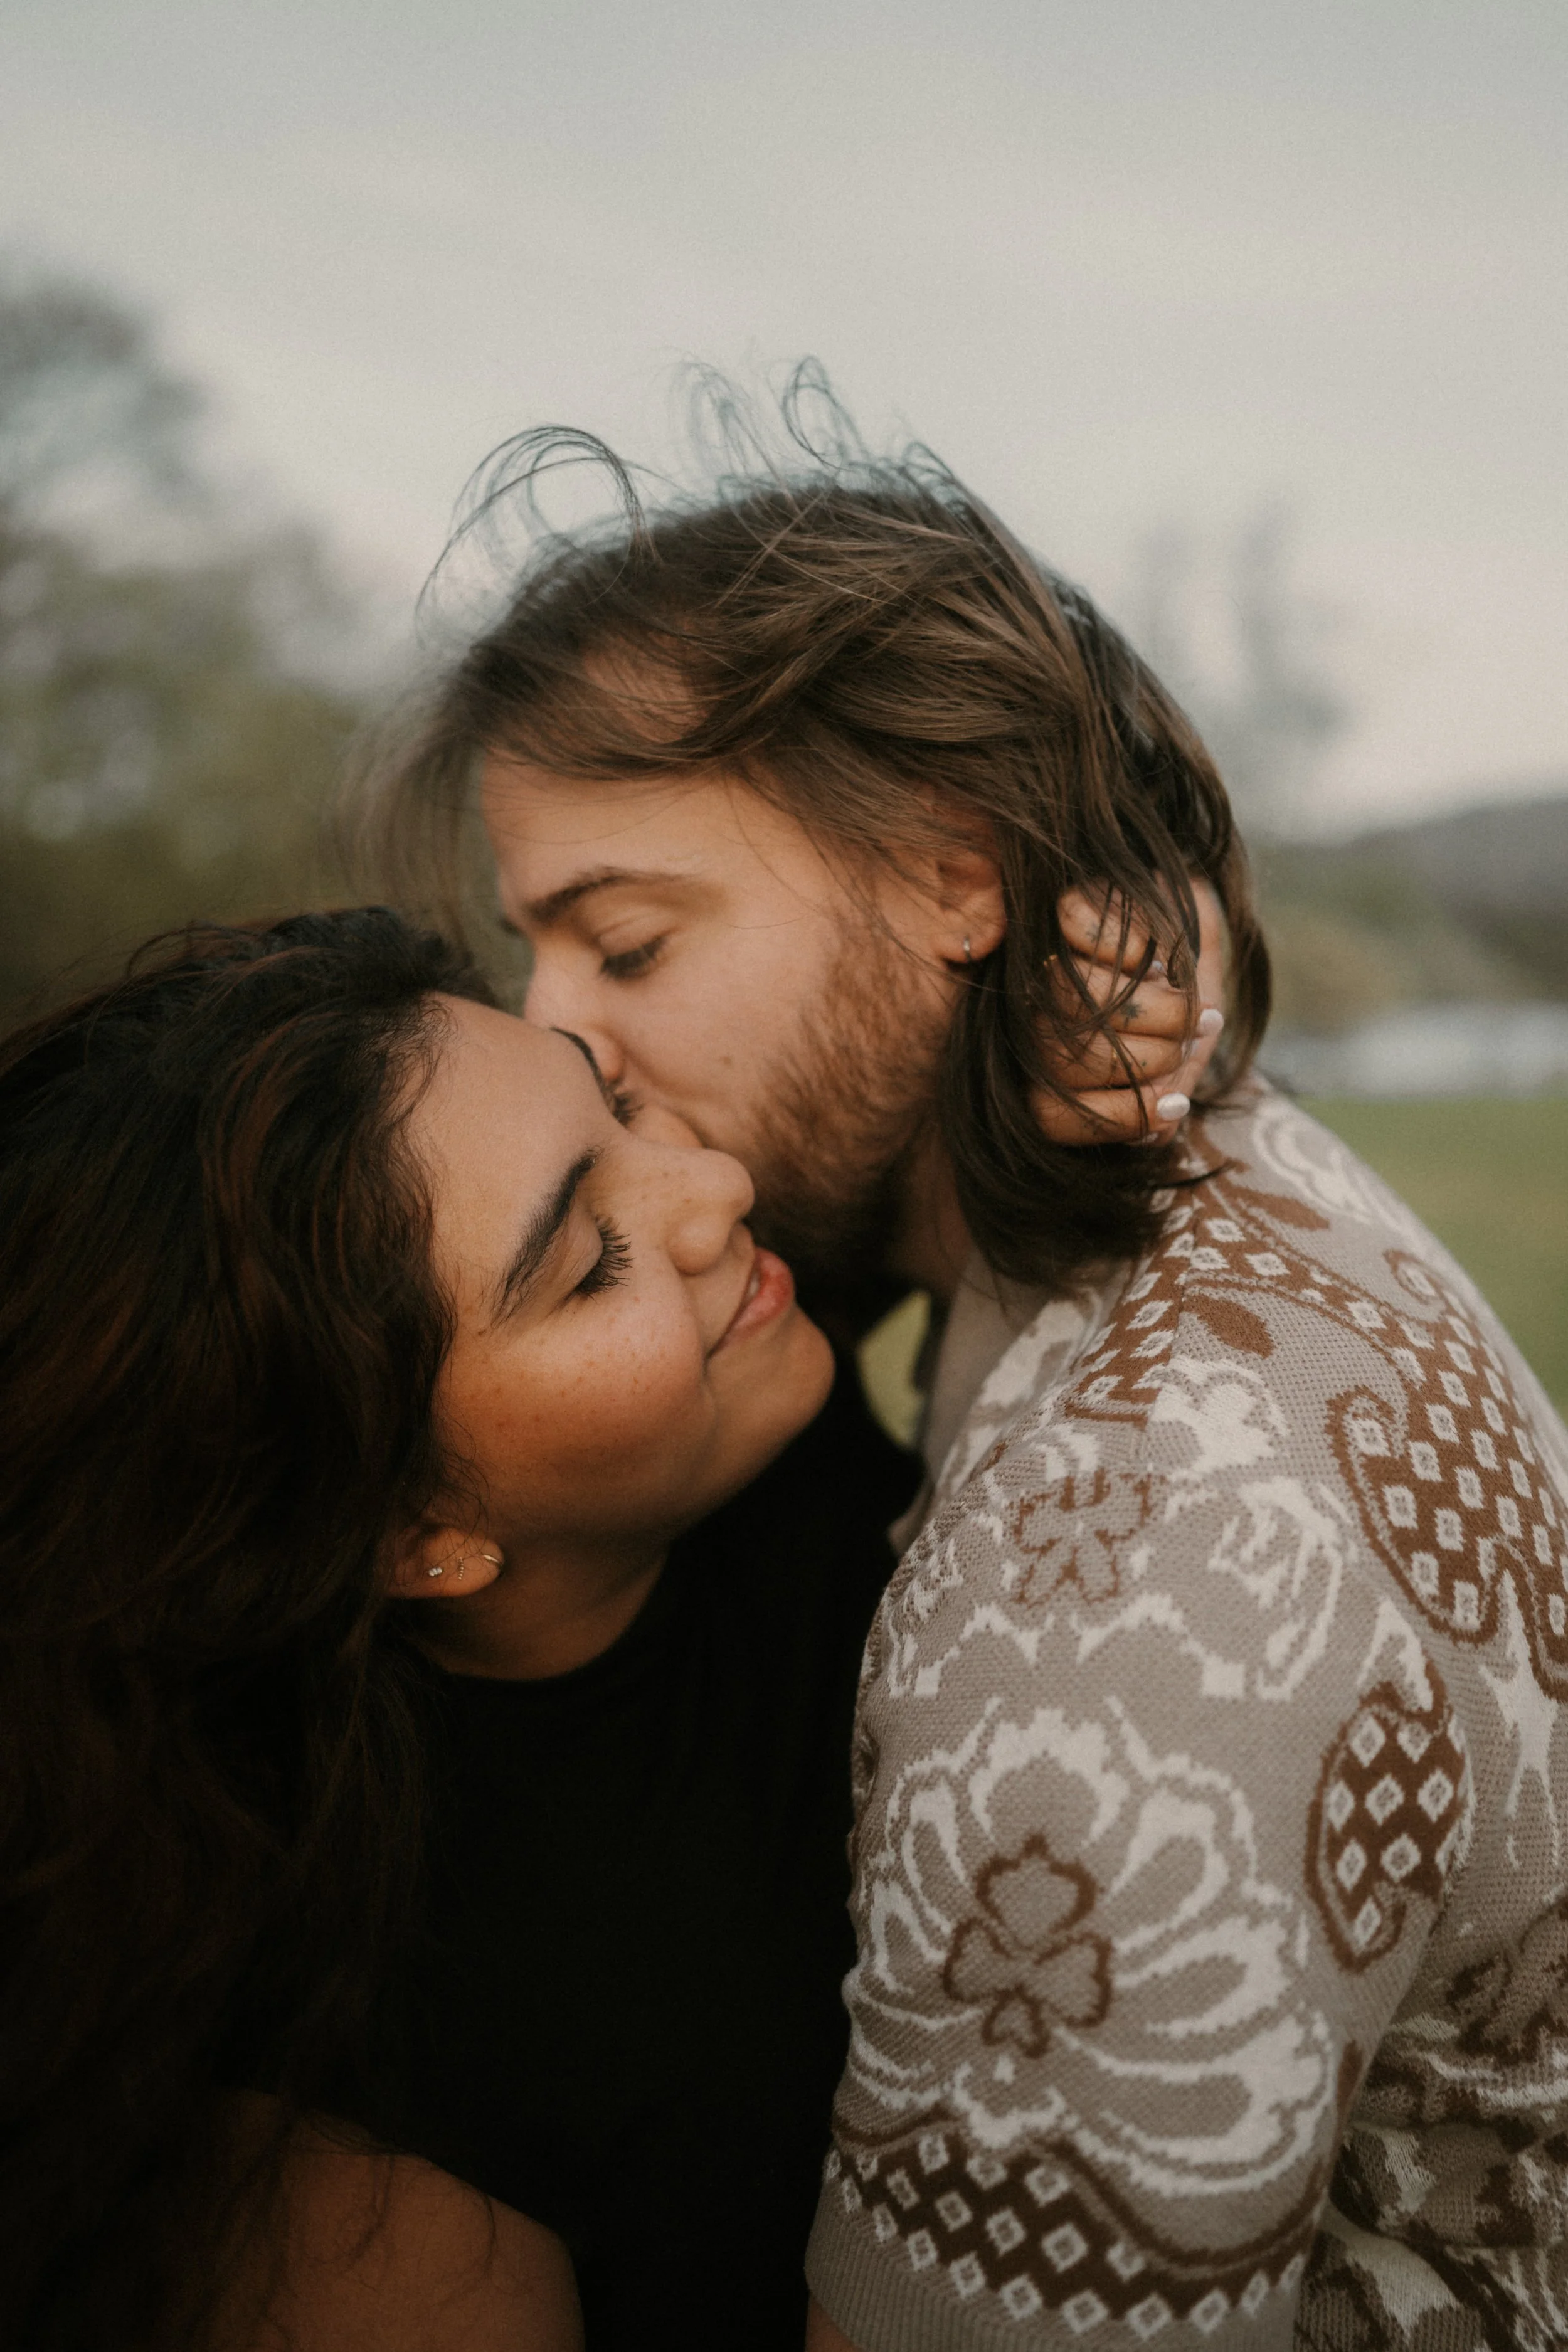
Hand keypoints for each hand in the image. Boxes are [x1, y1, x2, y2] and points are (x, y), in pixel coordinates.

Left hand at [1032, 877, 1227, 1144]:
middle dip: (1146, 1059)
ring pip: (1072, 998)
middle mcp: (1033, 1020)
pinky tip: (1159, 956)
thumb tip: (1157, 1131)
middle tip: (1192, 1040)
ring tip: (1190, 1002)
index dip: (1117, 1118)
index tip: (1175, 1106)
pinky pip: (1078, 929)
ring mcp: (1040, 964)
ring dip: (1149, 1006)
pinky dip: (1135, 947)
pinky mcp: (1054, 906)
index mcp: (1052, 1066)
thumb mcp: (1187, 1046)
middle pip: (1064, 1062)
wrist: (1193, 906)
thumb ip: (1168, 1087)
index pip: (1051, 1116)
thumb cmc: (1184, 988)